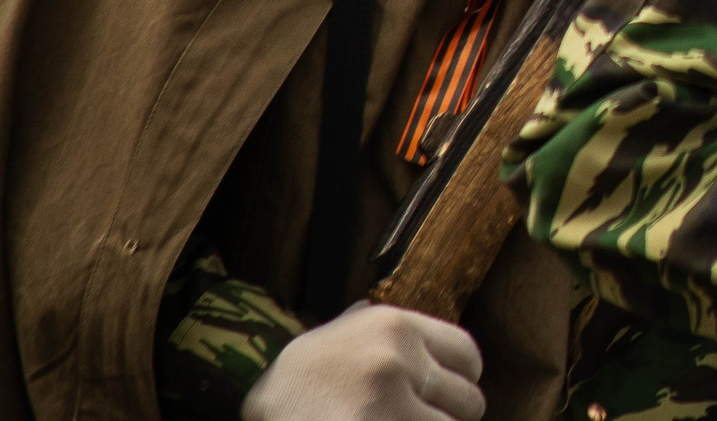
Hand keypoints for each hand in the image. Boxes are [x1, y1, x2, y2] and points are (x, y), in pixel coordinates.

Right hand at [242, 303, 483, 420]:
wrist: (248, 413)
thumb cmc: (289, 394)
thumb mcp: (322, 342)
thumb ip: (359, 323)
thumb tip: (370, 305)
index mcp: (390, 324)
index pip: (467, 353)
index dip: (459, 382)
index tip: (444, 398)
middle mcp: (396, 357)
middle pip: (468, 399)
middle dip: (447, 419)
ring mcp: (391, 404)